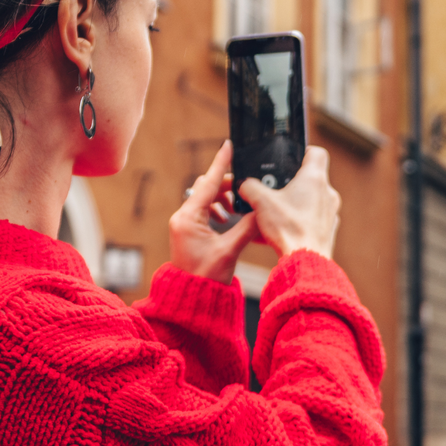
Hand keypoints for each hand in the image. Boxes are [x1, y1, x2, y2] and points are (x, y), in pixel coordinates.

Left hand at [169, 141, 257, 282]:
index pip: (209, 183)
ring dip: (222, 198)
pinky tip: (227, 219)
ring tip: (235, 210)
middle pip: (206, 187)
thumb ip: (247, 228)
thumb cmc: (207, 279)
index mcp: (188, 218)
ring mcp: (184, 223)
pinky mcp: (188, 230)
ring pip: (205, 197)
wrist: (192, 299)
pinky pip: (202, 209)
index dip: (221, 163)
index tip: (228, 146)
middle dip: (225, 186)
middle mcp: (182, 217)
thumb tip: (262, 210)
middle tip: (243, 191)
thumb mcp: (230, 251)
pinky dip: (217, 208)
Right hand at [241, 146, 339, 259]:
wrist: (304, 261)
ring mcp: (329, 213)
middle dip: (290, 184)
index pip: (317, 152)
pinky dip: (295, 223)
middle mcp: (327, 194)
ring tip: (273, 214)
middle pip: (310, 179)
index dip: (303, 151)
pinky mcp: (326, 231)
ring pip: (309, 202)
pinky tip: (277, 232)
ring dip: (292, 205)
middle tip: (273, 190)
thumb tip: (244, 184)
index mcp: (314, 179)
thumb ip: (250, 187)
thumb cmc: (288, 229)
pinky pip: (310, 221)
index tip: (290, 158)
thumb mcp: (261, 202)